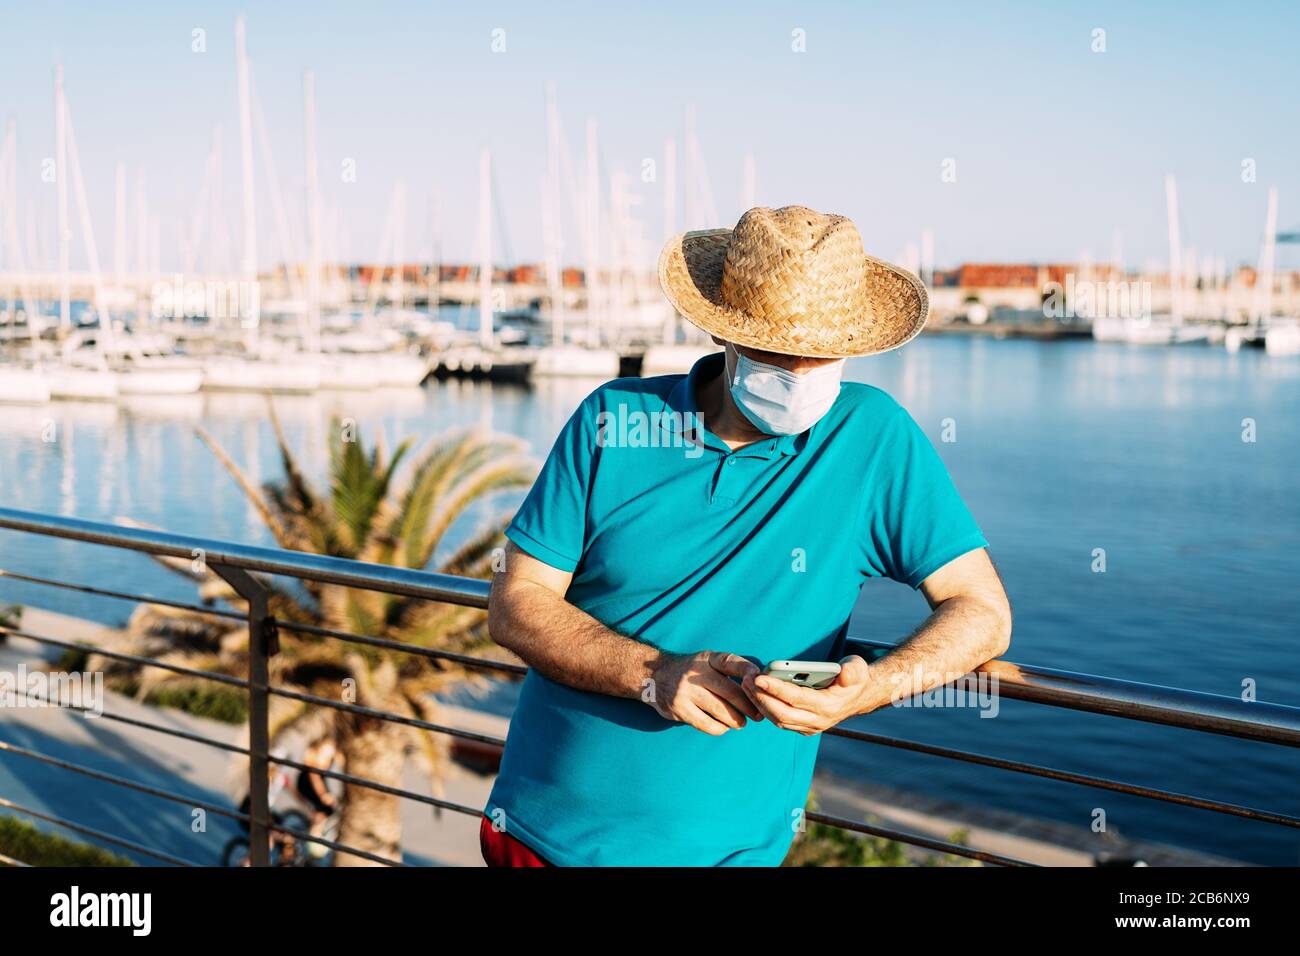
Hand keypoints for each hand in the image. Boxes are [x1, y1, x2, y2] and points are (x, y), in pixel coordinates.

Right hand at [645, 651, 762, 735]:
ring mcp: (686, 691)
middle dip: (748, 706)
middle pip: (729, 691)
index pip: (731, 662)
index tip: (760, 679)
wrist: (653, 676)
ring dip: (735, 720)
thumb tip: (759, 685)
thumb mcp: (706, 661)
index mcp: (707, 659)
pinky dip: (719, 728)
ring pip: (719, 710)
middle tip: (758, 715)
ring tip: (741, 723)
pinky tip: (723, 726)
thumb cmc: (690, 671)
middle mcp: (696, 672)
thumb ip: (728, 670)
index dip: (747, 670)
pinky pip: (706, 723)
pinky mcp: (679, 708)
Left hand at [741, 655, 871, 735]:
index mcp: (829, 706)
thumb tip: (845, 672)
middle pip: (782, 714)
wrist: (860, 696)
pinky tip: (754, 694)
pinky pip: (780, 721)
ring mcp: (810, 726)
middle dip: (761, 697)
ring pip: (779, 720)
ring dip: (760, 703)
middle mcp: (818, 720)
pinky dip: (765, 709)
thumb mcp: (857, 668)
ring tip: (746, 685)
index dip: (776, 689)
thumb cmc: (855, 678)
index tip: (759, 678)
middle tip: (746, 680)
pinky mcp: (804, 727)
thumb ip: (852, 670)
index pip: (797, 699)